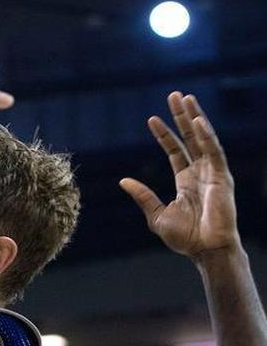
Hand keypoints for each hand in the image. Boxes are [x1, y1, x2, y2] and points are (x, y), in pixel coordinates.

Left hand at [120, 92, 238, 260]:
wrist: (205, 250)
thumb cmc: (185, 238)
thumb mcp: (156, 215)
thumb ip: (143, 196)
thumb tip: (123, 180)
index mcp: (186, 182)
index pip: (175, 151)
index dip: (164, 134)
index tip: (151, 118)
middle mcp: (200, 173)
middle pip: (190, 138)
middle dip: (182, 117)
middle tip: (174, 95)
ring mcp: (213, 173)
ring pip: (203, 138)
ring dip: (195, 117)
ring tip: (186, 98)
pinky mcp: (222, 176)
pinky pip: (214, 151)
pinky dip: (206, 135)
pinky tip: (197, 120)